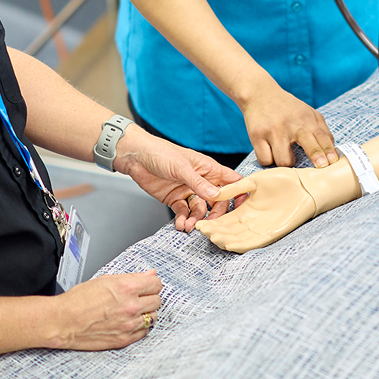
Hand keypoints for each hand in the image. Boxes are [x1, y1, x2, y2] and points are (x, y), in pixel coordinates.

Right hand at [51, 269, 161, 349]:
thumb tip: (150, 275)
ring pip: (153, 317)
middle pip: (157, 300)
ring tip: (133, 310)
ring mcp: (129, 325)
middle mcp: (131, 306)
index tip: (148, 285)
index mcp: (126, 288)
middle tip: (139, 297)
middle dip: (150, 297)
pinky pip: (145, 332)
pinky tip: (129, 321)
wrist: (64, 321)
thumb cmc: (79, 299)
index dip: (152, 283)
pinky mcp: (125, 339)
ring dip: (146, 313)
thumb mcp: (105, 279)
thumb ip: (131, 277)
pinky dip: (140, 326)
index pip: (156, 284)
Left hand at [114, 129, 242, 231]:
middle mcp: (201, 180)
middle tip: (210, 223)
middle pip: (218, 201)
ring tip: (190, 227)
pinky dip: (184, 220)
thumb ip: (199, 183)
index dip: (239, 193)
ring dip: (197, 219)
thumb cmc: (160, 152)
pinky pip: (184, 212)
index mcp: (208, 168)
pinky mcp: (175, 199)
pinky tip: (181, 224)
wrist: (135, 156)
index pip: (231, 181)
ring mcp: (188, 190)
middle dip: (216, 214)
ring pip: (200, 209)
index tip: (243, 208)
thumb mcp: (181, 167)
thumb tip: (217, 196)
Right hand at [196, 167, 317, 252]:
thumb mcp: (254, 182)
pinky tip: (231, 244)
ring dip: (227, 240)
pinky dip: (243, 245)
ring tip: (213, 238)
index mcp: (245, 209)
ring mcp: (262, 228)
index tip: (200, 224)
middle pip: (229, 231)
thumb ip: (235, 188)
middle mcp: (252, 222)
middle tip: (203, 232)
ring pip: (240, 239)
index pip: (225, 220)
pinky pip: (256, 242)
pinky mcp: (274, 233)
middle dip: (216, 233)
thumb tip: (215, 192)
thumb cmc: (283, 180)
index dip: (212, 223)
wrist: (305, 186)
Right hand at [242, 82, 337, 168]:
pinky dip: (269, 160)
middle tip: (321, 166)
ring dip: (286, 163)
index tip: (333, 162)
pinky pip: (265, 159)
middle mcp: (291, 124)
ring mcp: (273, 130)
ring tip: (284, 154)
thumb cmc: (286, 107)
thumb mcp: (307, 112)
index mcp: (306, 119)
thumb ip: (322, 130)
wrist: (259, 93)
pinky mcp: (256, 135)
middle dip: (316, 155)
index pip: (322, 136)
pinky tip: (270, 152)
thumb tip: (332, 150)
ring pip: (283, 160)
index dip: (328, 150)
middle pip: (307, 142)